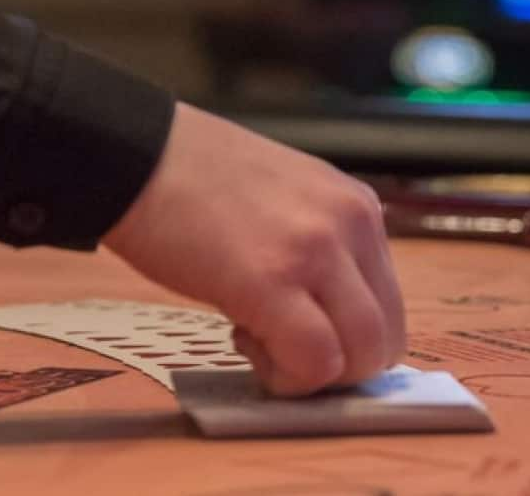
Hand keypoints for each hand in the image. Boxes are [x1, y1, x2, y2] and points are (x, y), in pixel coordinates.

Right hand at [103, 102, 405, 394]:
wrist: (140, 154)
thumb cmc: (200, 182)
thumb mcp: (290, 200)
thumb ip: (323, 249)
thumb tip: (332, 317)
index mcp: (358, 208)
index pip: (389, 306)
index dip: (346, 339)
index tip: (298, 328)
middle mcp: (351, 224)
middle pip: (385, 337)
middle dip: (337, 367)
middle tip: (279, 344)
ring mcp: (316, 250)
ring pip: (362, 356)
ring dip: (312, 374)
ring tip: (256, 337)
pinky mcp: (272, 280)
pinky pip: (315, 362)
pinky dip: (286, 376)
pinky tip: (241, 337)